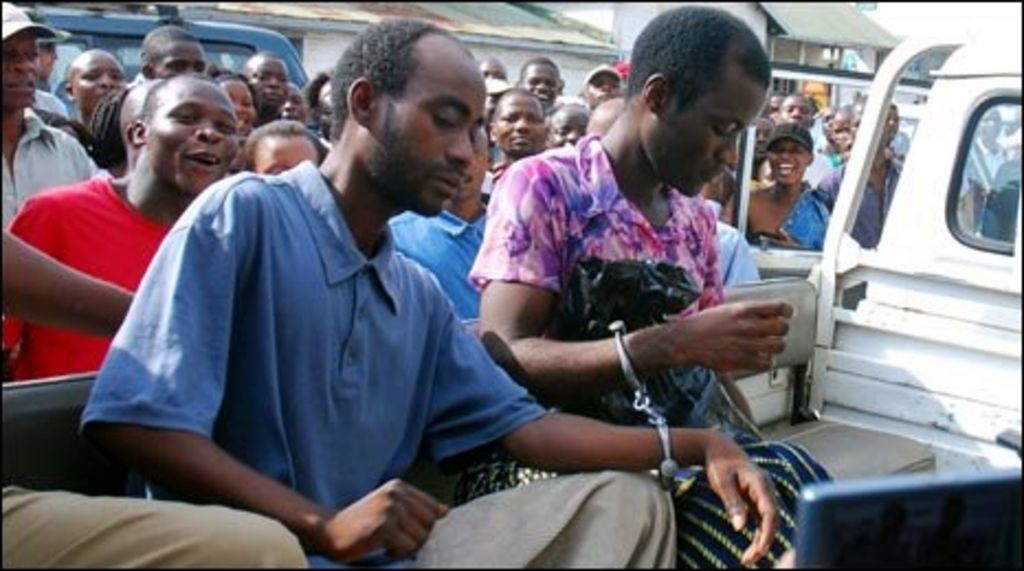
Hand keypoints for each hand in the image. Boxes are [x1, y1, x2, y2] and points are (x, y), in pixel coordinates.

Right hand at [313, 479, 449, 562]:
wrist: (329, 530)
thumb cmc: (362, 521)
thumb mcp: (390, 506)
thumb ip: (417, 507)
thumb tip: (446, 511)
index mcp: (399, 487)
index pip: (432, 508)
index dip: (426, 524)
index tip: (411, 530)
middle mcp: (396, 494)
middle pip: (429, 524)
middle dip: (417, 536)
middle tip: (397, 538)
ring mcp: (390, 510)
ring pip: (420, 538)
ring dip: (406, 546)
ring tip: (388, 541)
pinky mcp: (384, 527)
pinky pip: (407, 548)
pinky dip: (397, 552)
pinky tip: (382, 546)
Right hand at [658, 300, 791, 371]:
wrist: (687, 341)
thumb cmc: (703, 323)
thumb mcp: (725, 309)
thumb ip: (746, 311)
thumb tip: (765, 313)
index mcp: (742, 310)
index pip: (777, 307)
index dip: (786, 310)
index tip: (786, 313)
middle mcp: (747, 326)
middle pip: (782, 328)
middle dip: (782, 329)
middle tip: (777, 331)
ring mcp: (746, 345)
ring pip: (778, 346)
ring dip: (776, 346)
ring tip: (770, 345)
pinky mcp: (742, 361)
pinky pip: (766, 363)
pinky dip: (767, 361)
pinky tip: (761, 358)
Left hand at [701, 431, 779, 565]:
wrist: (719, 449)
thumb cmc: (720, 463)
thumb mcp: (722, 482)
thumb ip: (732, 503)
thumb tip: (740, 527)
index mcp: (761, 483)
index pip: (770, 512)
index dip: (767, 533)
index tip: (760, 549)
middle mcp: (766, 490)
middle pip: (772, 521)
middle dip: (764, 542)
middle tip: (749, 559)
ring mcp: (764, 496)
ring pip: (769, 523)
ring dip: (761, 541)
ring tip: (747, 559)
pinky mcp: (758, 501)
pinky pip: (763, 521)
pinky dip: (758, 535)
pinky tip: (751, 548)